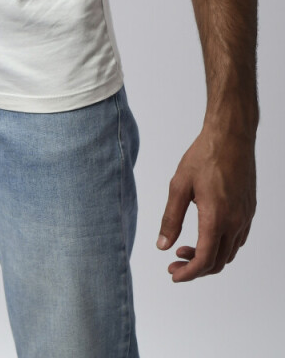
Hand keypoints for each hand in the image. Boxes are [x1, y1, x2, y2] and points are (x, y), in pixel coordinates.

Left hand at [156, 124, 255, 280]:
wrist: (231, 137)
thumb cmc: (203, 156)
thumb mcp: (179, 185)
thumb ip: (171, 218)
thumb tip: (162, 246)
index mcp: (216, 218)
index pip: (205, 260)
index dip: (188, 273)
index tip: (173, 274)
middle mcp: (235, 222)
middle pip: (218, 262)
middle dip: (195, 268)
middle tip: (174, 261)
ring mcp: (244, 217)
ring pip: (229, 253)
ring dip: (208, 257)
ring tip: (185, 247)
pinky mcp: (248, 210)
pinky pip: (237, 240)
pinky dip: (221, 246)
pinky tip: (205, 235)